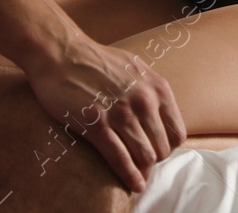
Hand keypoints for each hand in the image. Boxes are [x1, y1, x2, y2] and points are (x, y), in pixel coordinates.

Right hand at [22, 34, 186, 192]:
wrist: (60, 52)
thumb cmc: (94, 61)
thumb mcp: (135, 69)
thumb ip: (150, 92)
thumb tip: (159, 118)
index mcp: (157, 88)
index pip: (177, 133)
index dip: (167, 148)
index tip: (155, 152)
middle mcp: (144, 100)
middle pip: (162, 149)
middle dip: (153, 162)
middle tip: (141, 166)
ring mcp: (121, 112)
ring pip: (144, 156)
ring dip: (142, 172)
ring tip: (137, 179)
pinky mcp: (97, 123)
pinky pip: (120, 158)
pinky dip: (129, 176)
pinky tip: (132, 185)